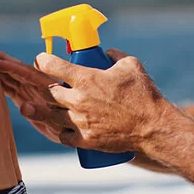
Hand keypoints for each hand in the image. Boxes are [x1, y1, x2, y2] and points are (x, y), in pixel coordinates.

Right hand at [0, 47, 70, 144]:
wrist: (83, 132)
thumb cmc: (75, 126)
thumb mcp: (58, 123)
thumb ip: (42, 114)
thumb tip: (24, 107)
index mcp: (46, 88)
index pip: (25, 72)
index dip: (12, 66)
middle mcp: (36, 87)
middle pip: (16, 70)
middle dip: (1, 60)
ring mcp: (31, 92)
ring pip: (12, 76)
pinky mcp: (26, 99)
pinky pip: (11, 86)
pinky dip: (0, 80)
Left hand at [31, 49, 171, 152]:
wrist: (152, 127)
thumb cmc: (143, 95)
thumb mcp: (130, 65)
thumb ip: (114, 55)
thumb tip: (105, 53)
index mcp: (86, 78)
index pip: (51, 65)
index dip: (42, 61)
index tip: (42, 60)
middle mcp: (78, 100)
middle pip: (47, 92)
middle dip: (44, 86)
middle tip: (49, 84)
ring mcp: (79, 121)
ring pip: (50, 115)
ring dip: (45, 109)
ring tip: (41, 106)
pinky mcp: (85, 140)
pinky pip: (62, 135)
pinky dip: (62, 130)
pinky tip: (64, 126)